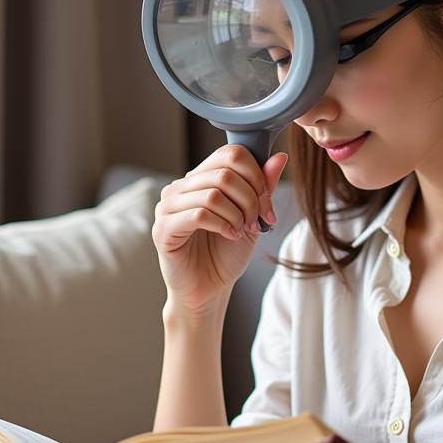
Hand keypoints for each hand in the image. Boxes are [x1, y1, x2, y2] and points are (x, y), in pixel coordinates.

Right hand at [152, 146, 288, 314]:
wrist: (210, 289)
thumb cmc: (226, 253)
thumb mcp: (252, 216)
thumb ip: (263, 187)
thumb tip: (279, 157)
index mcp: (200, 178)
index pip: (230, 154)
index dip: (256, 176)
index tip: (267, 205)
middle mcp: (180, 187)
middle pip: (224, 173)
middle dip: (251, 199)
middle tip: (257, 222)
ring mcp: (167, 206)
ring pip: (213, 194)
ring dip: (237, 215)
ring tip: (242, 231)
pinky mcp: (163, 229)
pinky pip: (198, 215)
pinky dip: (223, 225)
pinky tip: (231, 236)